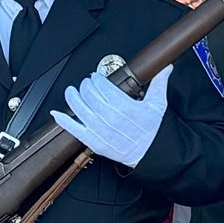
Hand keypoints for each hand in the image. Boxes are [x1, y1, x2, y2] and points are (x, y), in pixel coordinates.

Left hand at [51, 65, 169, 167]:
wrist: (149, 154)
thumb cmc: (152, 130)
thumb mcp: (158, 105)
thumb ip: (159, 84)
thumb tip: (166, 68)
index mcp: (127, 108)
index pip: (105, 88)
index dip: (97, 79)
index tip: (96, 77)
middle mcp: (112, 119)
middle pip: (91, 96)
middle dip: (86, 85)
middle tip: (86, 82)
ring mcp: (102, 131)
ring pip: (81, 109)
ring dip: (73, 97)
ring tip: (71, 91)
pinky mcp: (95, 142)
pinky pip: (75, 129)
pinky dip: (64, 121)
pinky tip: (58, 113)